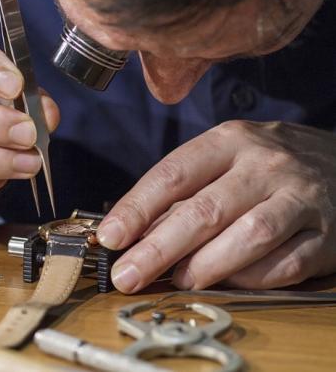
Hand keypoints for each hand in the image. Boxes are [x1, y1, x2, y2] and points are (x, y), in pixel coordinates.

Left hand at [97, 120, 335, 292]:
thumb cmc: (266, 166)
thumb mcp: (225, 160)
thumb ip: (184, 195)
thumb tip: (135, 236)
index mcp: (229, 141)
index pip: (172, 175)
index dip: (136, 209)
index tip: (110, 238)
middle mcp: (265, 165)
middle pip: (205, 210)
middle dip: (159, 248)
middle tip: (127, 276)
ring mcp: (300, 197)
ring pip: (249, 235)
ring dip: (206, 266)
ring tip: (177, 280)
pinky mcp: (327, 233)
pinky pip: (287, 263)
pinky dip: (252, 278)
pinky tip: (229, 283)